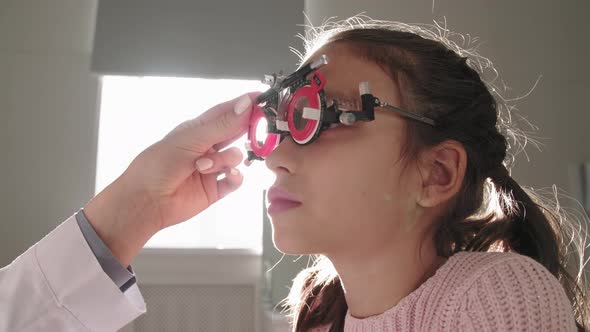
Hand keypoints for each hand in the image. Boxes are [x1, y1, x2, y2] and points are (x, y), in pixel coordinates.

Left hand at [83, 92, 259, 265]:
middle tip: (256, 129)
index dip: (244, 104)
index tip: (263, 98)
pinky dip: (235, 177)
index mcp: (197, 129)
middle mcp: (206, 147)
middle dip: (245, 130)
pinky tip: (228, 176)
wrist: (145, 201)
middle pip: (235, 133)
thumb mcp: (191, 139)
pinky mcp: (215, 189)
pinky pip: (236, 180)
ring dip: (225, 160)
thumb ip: (222, 124)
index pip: (226, 112)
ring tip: (205, 167)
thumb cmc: (157, 165)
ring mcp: (212, 168)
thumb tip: (245, 104)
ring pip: (236, 157)